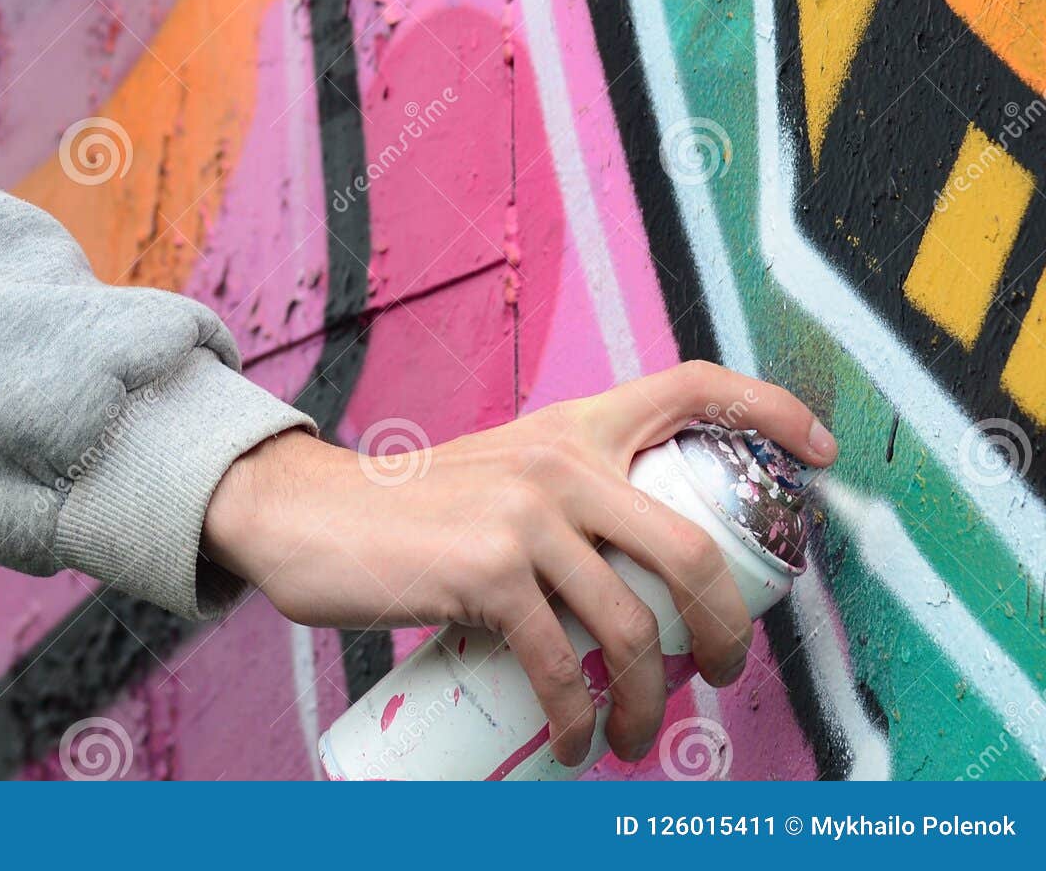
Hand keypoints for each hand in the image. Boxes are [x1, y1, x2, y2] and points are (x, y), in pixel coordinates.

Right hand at [201, 360, 836, 766]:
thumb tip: (639, 588)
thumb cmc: (413, 513)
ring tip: (638, 737)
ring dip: (652, 704)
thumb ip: (566, 505)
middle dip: (728, 632)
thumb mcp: (502, 478)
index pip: (689, 384)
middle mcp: (558, 458)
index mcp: (572, 427)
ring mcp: (524, 513)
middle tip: (723, 675)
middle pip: (691, 547)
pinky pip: (561, 664)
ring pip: (633, 626)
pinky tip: (576, 742)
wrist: (311, 516)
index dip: (767, 407)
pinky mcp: (486, 569)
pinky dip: (580, 720)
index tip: (816, 451)